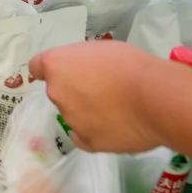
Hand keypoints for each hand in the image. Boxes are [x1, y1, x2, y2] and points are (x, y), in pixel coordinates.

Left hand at [29, 41, 167, 152]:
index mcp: (56, 66)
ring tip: (117, 108)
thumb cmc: (130, 65)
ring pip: (73, 114)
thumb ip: (83, 62)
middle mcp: (56, 93)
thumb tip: (83, 73)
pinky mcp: (88, 142)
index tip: (63, 71)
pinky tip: (112, 127)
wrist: (154, 98)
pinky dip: (93, 132)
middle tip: (103, 88)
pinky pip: (83, 137)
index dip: (50, 69)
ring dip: (87, 111)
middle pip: (59, 91)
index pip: (37, 66)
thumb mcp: (101, 50)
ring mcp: (70, 120)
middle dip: (74, 89)